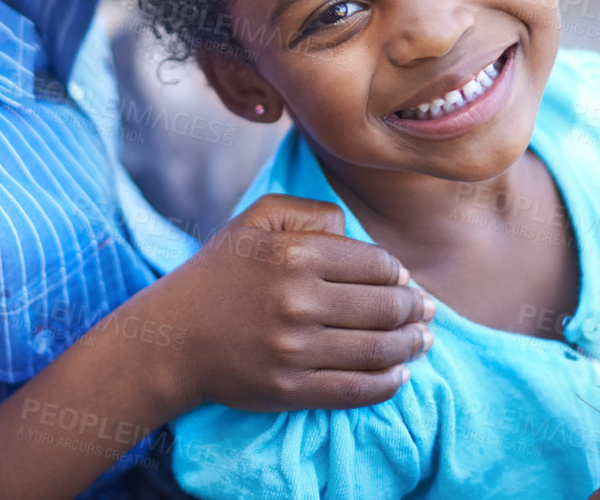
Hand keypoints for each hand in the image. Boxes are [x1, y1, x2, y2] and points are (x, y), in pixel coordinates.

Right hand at [137, 194, 434, 414]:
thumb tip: (356, 233)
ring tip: (422, 340)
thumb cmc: (219, 273)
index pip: (376, 264)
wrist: (171, 338)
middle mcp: (297, 300)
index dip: (399, 274)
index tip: (404, 280)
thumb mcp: (255, 219)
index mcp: (294, 254)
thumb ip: (309, 210)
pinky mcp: (291, 389)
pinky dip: (389, 383)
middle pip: (386, 307)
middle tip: (427, 311)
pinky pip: (358, 389)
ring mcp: (295, 349)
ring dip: (412, 346)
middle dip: (416, 309)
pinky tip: (399, 374)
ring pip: (379, 349)